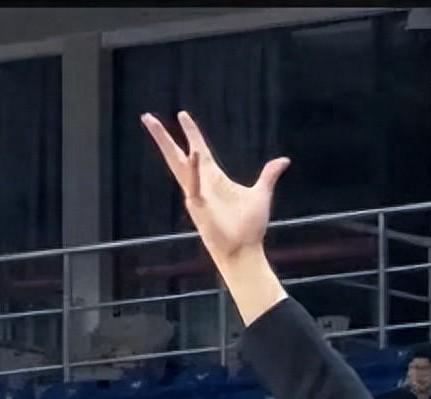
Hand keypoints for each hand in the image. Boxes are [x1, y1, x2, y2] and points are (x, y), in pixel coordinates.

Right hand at [141, 112, 288, 266]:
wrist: (246, 252)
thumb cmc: (250, 227)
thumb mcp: (261, 194)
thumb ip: (269, 175)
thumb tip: (283, 160)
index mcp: (213, 178)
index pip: (198, 149)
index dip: (191, 133)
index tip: (182, 115)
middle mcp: (201, 184)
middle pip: (176, 154)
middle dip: (162, 136)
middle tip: (147, 116)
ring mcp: (196, 195)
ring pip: (176, 164)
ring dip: (164, 144)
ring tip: (151, 123)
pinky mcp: (198, 207)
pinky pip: (194, 185)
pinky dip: (194, 170)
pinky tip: (194, 153)